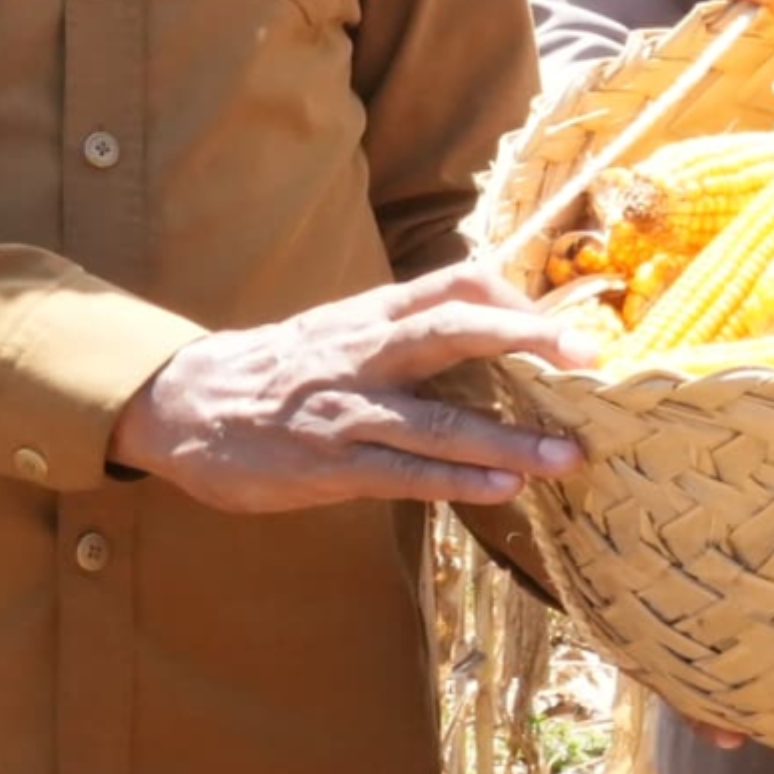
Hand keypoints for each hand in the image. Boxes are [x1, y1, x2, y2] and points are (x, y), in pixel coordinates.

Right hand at [111, 277, 586, 513]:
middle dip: (528, 343)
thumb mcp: (341, 331)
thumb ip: (406, 330)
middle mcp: (364, 352)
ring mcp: (347, 410)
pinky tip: (505, 489)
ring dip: (511, 438)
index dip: (517, 300)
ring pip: (440, 418)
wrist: (182, 405)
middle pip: (456, 331)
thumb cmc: (277, 373)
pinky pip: (405, 473)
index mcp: (371, 315)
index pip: (455, 284)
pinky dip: (459, 482)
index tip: (569, 328)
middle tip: (590, 362)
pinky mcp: (329, 465)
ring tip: (569, 454)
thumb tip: (488, 332)